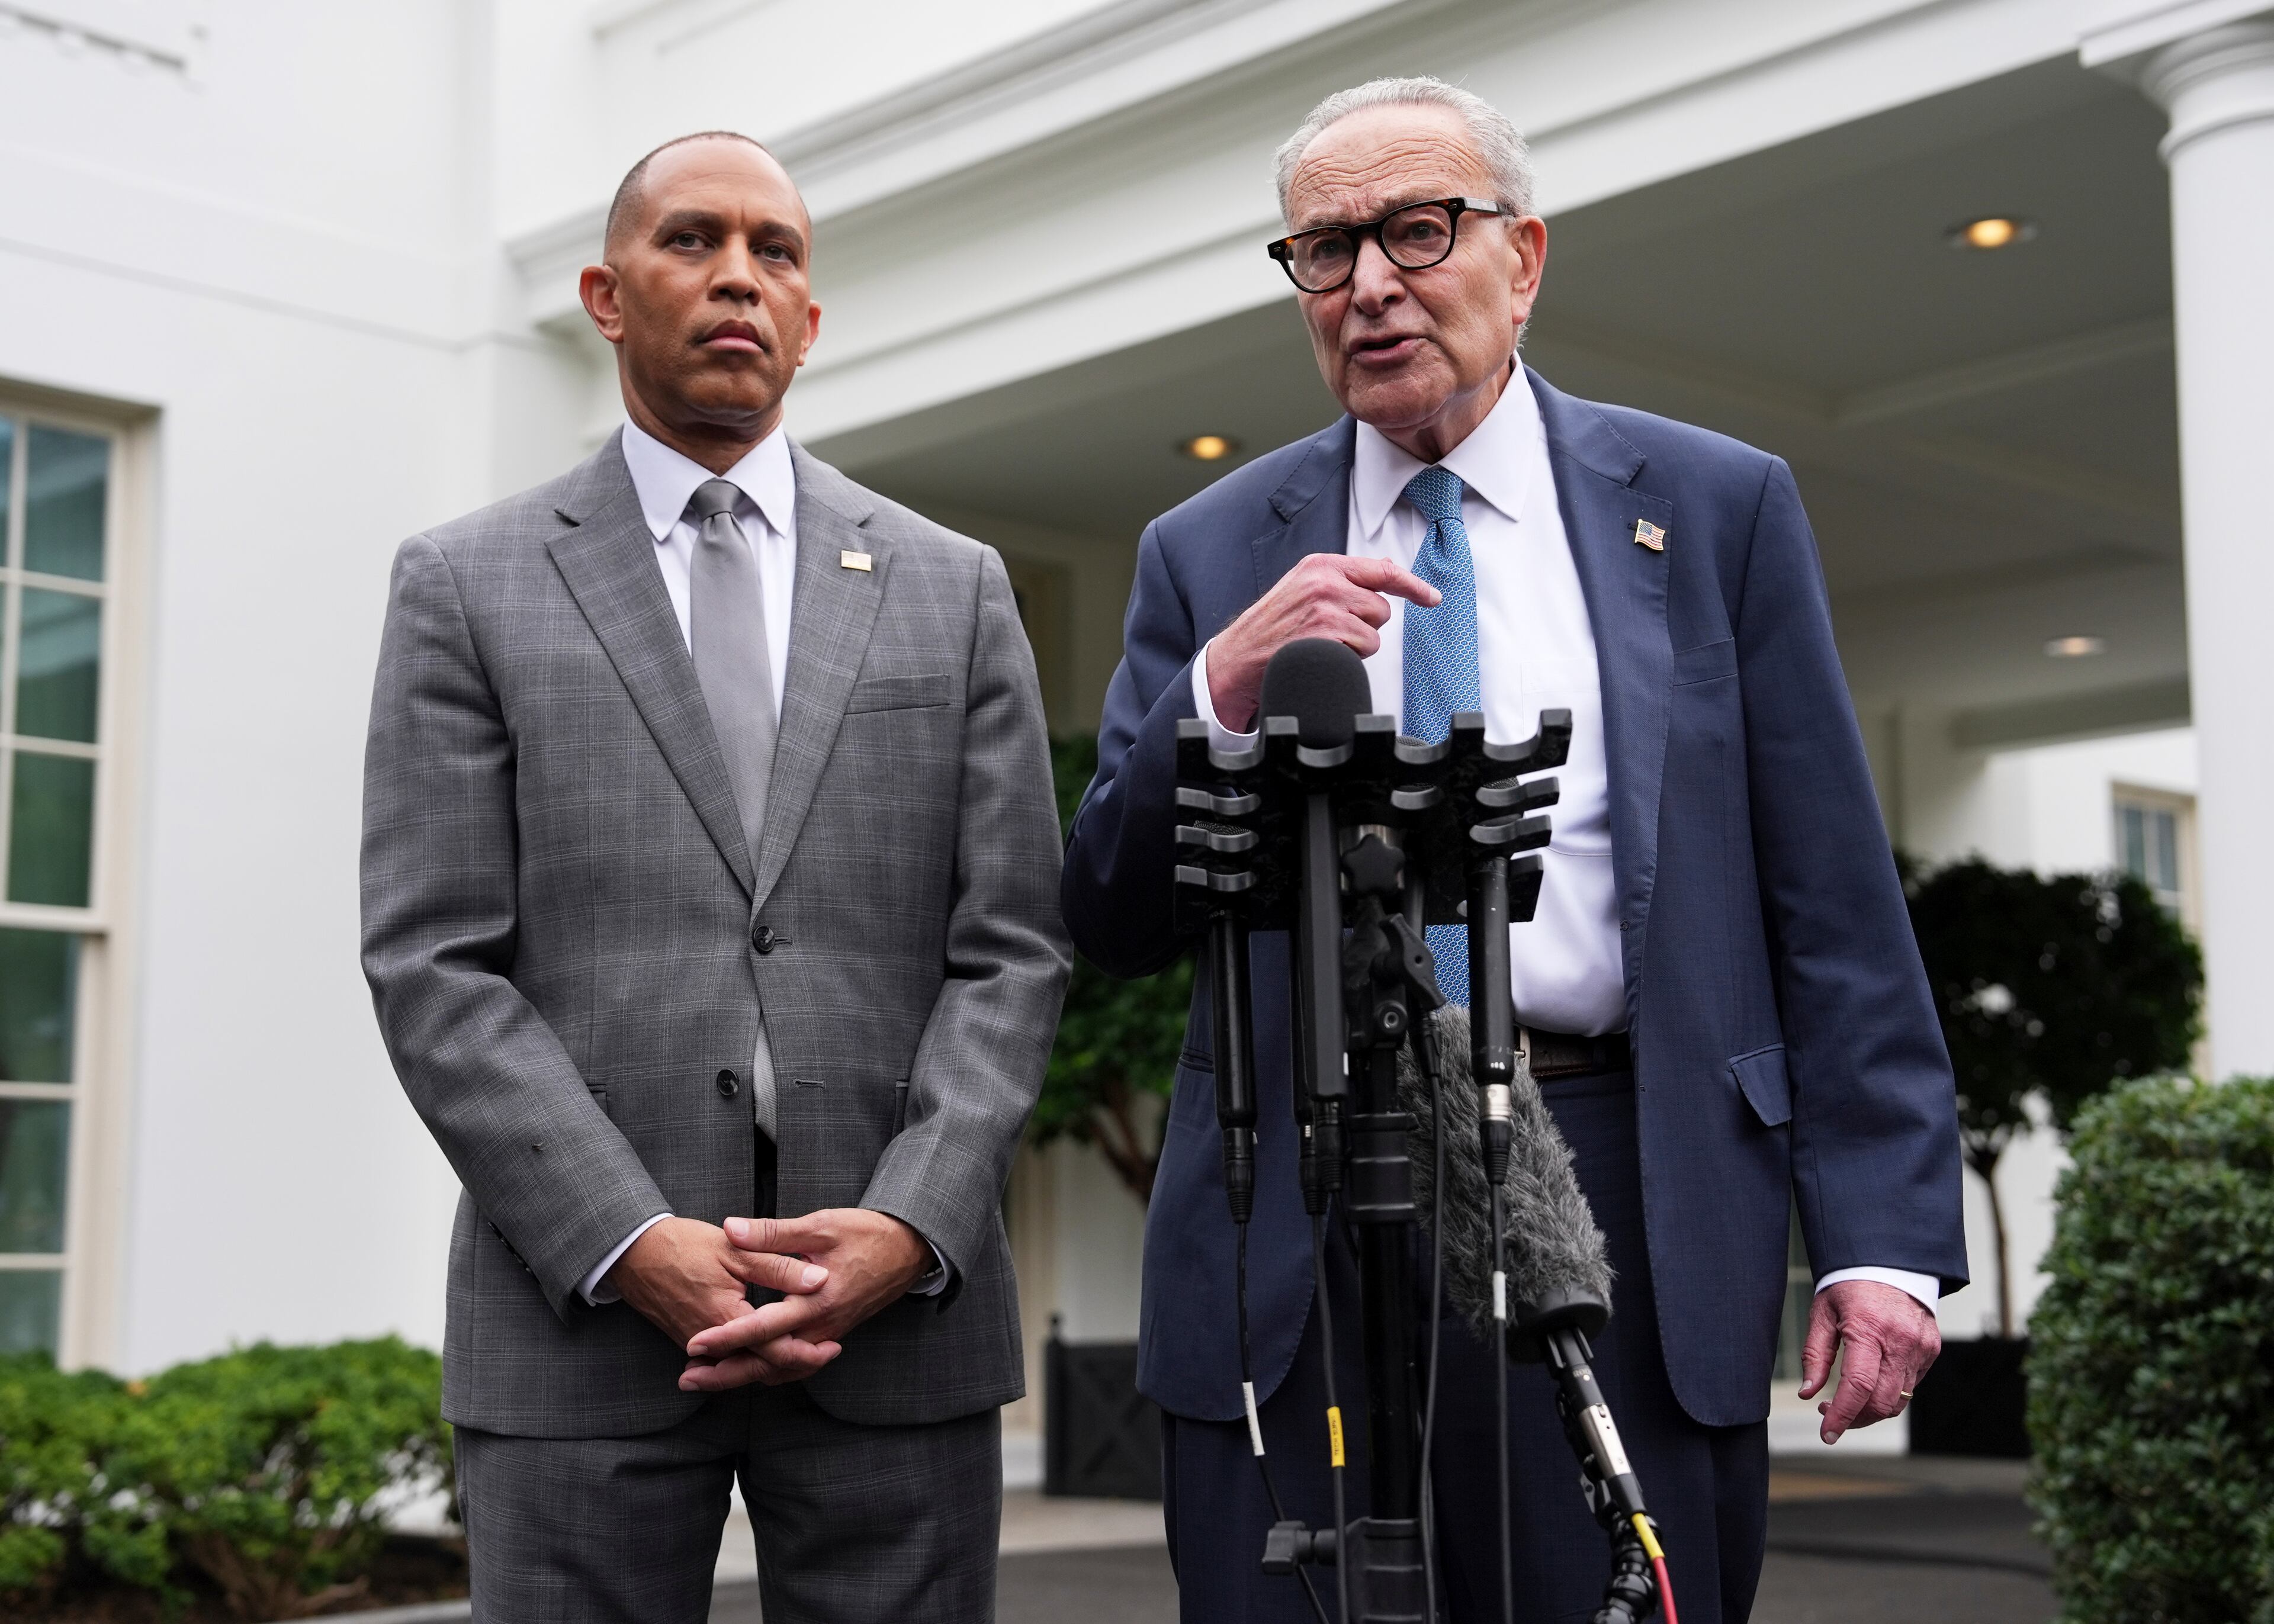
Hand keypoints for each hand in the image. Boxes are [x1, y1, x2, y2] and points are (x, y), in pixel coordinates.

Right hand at [604, 1216, 828, 1349]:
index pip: (775, 1351)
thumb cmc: (683, 1245)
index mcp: (727, 1319)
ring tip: (806, 1356)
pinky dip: (749, 1360)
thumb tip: (819, 1280)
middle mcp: (713, 1342)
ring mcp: (698, 1344)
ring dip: (773, 1365)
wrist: (634, 1253)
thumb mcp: (736, 1249)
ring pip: (743, 1367)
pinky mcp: (689, 1341)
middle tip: (827, 1355)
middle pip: (761, 1368)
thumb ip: (778, 1267)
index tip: (834, 1346)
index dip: (808, 1353)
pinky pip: (725, 1360)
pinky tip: (767, 1351)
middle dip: (797, 1366)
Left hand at [677, 1209, 930, 1391]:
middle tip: (687, 1379)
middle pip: (768, 1363)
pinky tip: (749, 1367)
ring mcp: (828, 1335)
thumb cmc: (867, 1234)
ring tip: (707, 1378)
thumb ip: (773, 1233)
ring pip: (782, 1369)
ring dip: (744, 1375)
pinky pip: (796, 1363)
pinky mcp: (831, 1334)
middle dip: (726, 1374)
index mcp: (816, 1301)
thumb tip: (732, 1229)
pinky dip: (770, 1370)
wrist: (909, 1249)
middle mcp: (821, 1327)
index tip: (695, 1345)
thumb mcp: (820, 1225)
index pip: (763, 1328)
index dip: (727, 1338)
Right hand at [1207, 554, 1439, 729]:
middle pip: (1379, 608)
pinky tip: (1320, 655)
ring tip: (1322, 645)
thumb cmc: (1270, 628)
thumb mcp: (1303, 589)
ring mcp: (1325, 607)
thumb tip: (1385, 575)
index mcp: (1321, 565)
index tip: (1430, 596)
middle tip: (1330, 633)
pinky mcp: (1326, 634)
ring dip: (1355, 646)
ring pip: (1374, 633)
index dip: (1411, 586)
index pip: (1380, 570)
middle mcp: (1325, 582)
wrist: (1236, 658)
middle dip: (1363, 626)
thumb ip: (1342, 581)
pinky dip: (1348, 660)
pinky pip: (1362, 650)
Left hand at [1799, 1280, 1941, 1443]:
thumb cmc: (1851, 1285)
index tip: (1827, 1432)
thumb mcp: (1822, 1313)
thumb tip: (1807, 1392)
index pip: (1857, 1387)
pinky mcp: (1931, 1350)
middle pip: (1881, 1402)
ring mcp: (1920, 1347)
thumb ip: (1815, 1355)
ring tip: (1847, 1403)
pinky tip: (1871, 1384)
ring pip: (1899, 1400)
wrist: (1890, 1262)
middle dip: (1855, 1419)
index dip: (1841, 1416)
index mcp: (1869, 1329)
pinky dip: (1889, 1394)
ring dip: (1871, 1412)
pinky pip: (1910, 1386)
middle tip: (1831, 1416)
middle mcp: (1900, 1341)